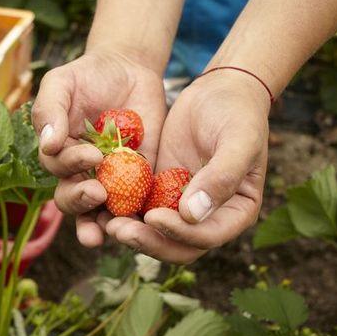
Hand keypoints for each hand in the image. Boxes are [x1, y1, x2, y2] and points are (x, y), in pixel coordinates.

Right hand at [32, 47, 166, 247]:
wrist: (129, 69)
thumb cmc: (88, 75)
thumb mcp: (61, 83)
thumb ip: (49, 110)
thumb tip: (47, 144)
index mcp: (60, 153)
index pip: (59, 170)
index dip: (72, 166)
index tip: (92, 154)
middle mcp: (82, 171)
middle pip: (74, 199)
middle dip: (82, 202)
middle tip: (97, 193)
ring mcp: (112, 178)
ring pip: (101, 211)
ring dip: (103, 223)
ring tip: (111, 229)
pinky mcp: (139, 178)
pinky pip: (137, 202)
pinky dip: (138, 214)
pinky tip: (144, 221)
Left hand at [105, 70, 270, 262]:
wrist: (218, 91)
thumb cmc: (237, 114)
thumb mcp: (237, 141)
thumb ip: (221, 177)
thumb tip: (192, 214)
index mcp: (234, 213)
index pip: (205, 237)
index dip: (179, 234)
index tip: (153, 217)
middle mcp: (206, 216)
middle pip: (175, 244)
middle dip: (147, 240)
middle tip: (117, 229)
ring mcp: (179, 203)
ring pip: (153, 230)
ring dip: (130, 230)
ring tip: (103, 221)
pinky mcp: (157, 187)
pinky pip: (138, 205)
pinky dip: (121, 208)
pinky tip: (99, 202)